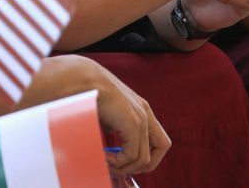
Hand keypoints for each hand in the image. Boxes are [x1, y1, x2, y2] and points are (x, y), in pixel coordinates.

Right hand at [79, 58, 169, 175]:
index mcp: (141, 110)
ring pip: (144, 159)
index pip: (158, 139)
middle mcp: (145, 114)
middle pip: (163, 147)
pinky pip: (131, 156)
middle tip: (124, 166)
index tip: (127, 158)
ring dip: (125, 167)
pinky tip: (105, 157)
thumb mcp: (108, 115)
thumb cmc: (90, 94)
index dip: (146, 153)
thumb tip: (110, 150)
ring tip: (108, 163)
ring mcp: (141, 119)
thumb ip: (115, 130)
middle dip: (145, 164)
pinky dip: (117, 163)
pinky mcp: (133, 124)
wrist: (85, 80)